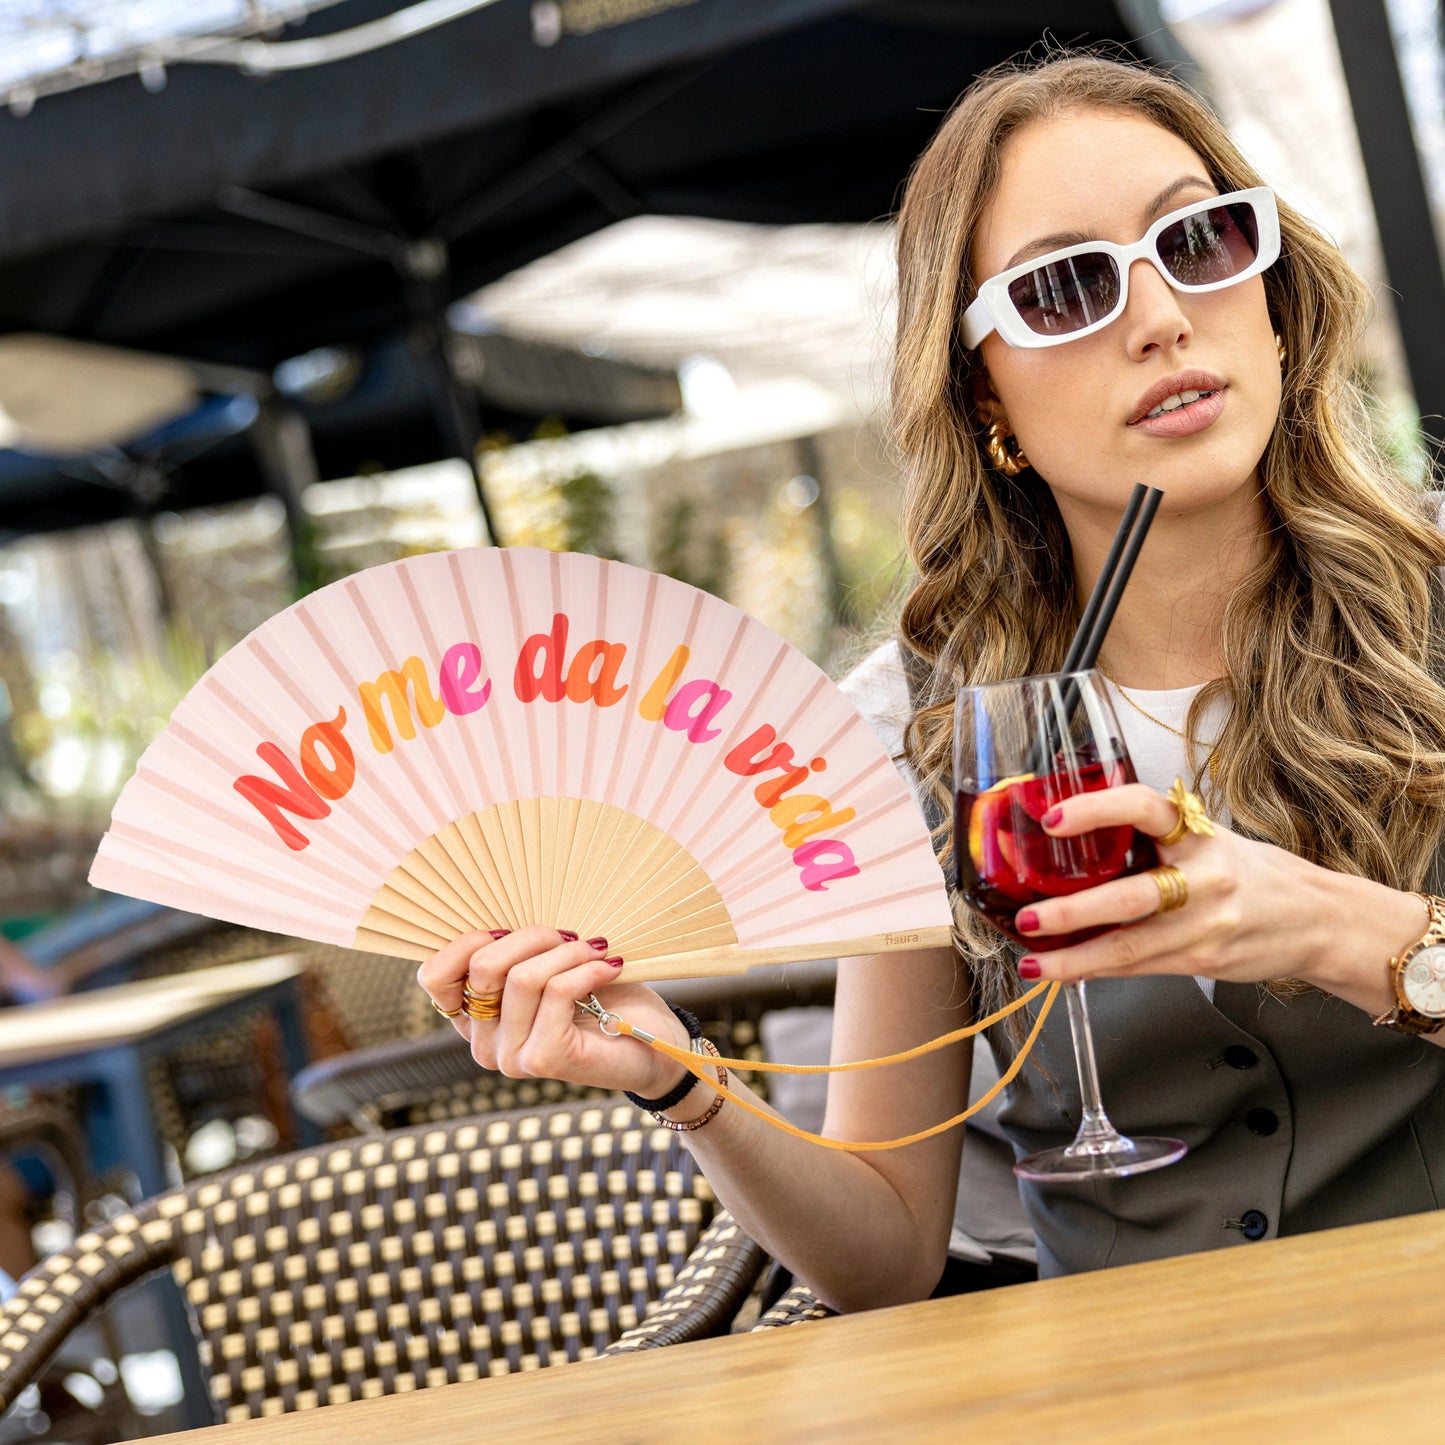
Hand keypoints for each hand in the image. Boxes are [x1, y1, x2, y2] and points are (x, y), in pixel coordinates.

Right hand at [416, 925, 688, 1096]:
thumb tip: (503, 915)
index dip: (466, 941)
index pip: (434, 976)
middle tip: (571, 935)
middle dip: (531, 935)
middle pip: (482, 966)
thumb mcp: (551, 965)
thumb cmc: (603, 998)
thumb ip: (518, 951)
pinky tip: (610, 965)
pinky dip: (587, 968)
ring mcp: (512, 1057)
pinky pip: (556, 991)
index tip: (510, 928)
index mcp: (476, 1019)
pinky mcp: (545, 1059)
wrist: (654, 1046)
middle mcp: (485, 1044)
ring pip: (523, 977)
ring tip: (597, 949)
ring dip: (568, 951)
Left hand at [1011, 782, 1352, 987]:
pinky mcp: (1204, 959)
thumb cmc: (1256, 874)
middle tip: (1028, 917)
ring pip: (1130, 946)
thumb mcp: (1211, 840)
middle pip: (1131, 896)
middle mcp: (1204, 877)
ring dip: (1075, 958)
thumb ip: (1156, 840)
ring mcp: (1206, 924)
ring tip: (1034, 964)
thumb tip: (1077, 845)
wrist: (1321, 921)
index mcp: (1200, 834)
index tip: (1053, 819)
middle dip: (1072, 912)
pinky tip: (1065, 972)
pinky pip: (1141, 967)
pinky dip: (1098, 971)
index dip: (1097, 810)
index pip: (1145, 808)